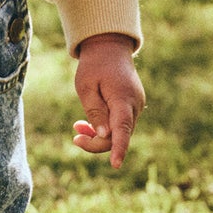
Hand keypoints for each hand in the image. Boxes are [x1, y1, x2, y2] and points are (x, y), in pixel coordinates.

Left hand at [72, 33, 143, 168]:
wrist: (110, 48)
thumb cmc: (94, 65)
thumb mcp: (86, 87)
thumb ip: (94, 111)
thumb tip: (103, 136)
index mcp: (123, 99)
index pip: (122, 129)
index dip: (119, 149)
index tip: (115, 165)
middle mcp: (135, 105)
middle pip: (118, 135)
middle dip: (96, 142)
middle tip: (75, 137)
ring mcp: (136, 106)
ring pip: (119, 132)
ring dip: (98, 135)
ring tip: (77, 127)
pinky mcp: (133, 106)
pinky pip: (120, 124)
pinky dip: (105, 127)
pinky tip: (86, 124)